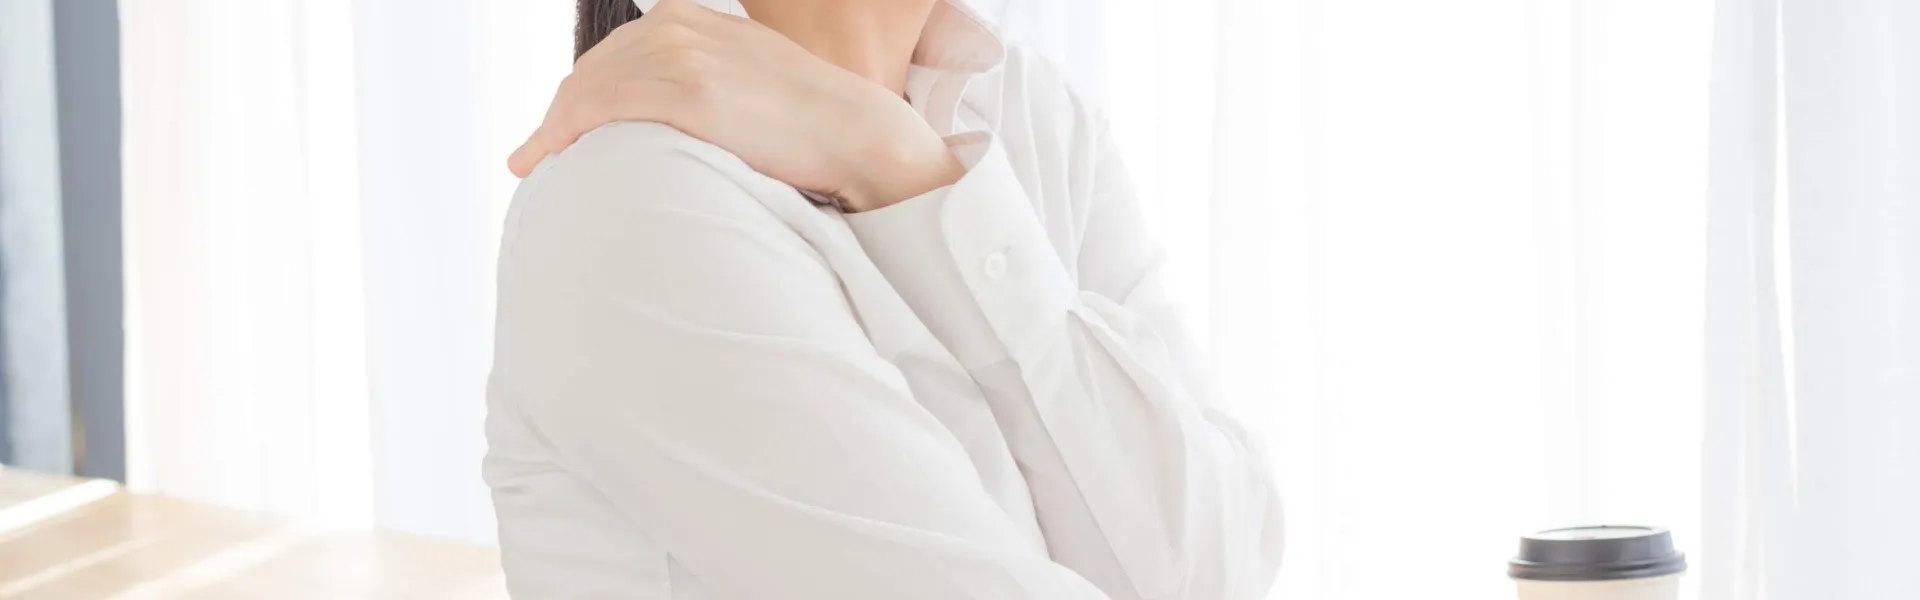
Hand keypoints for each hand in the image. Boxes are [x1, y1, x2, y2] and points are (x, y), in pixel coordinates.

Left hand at [507, 0, 962, 211]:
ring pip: (588, 91)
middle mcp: (679, 28)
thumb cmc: (808, 124)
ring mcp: (683, 57)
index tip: (554, 130)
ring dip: (553, 130)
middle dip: (557, 114)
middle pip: (591, 72)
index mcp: (690, 19)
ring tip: (535, 166)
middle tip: (532, 156)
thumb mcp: (747, 78)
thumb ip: (704, 80)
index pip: (612, 56)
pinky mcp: (690, 93)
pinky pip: (603, 109)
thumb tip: (669, 117)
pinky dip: (565, 134)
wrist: (859, 135)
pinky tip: (548, 159)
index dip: (577, 95)